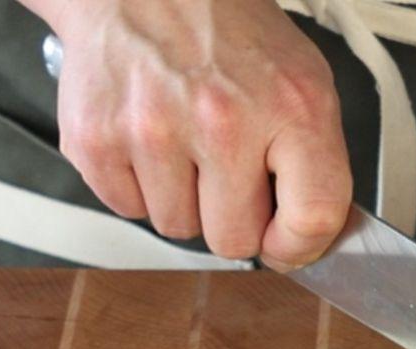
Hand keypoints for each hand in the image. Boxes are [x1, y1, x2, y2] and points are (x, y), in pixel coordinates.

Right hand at [46, 0, 350, 266]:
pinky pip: (127, 208)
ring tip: (188, 145)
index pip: (312, 217)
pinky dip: (140, 185)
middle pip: (234, 241)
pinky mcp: (96, 139)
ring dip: (185, 200)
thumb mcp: (306, 86)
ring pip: (178, 230)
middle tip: (230, 173)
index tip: (287, 243)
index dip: (300, 246)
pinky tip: (153, 141)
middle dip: (235, 219)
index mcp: (290, 108)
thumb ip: (319, 164)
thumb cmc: (229, 36)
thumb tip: (314, 237)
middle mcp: (222, 120)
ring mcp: (153, 131)